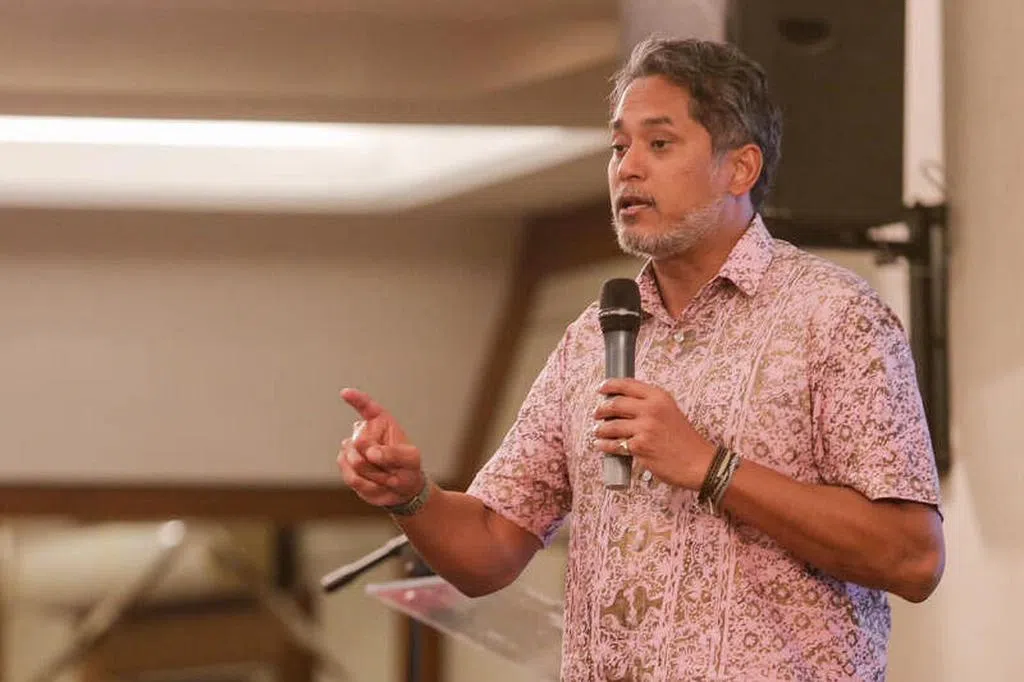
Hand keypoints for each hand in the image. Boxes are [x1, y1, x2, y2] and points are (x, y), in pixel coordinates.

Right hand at [337, 388, 425, 507]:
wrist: (402, 489)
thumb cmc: (409, 468)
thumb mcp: (410, 460)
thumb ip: (393, 453)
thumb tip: (371, 452)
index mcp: (382, 423)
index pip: (368, 408)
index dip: (356, 399)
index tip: (345, 393)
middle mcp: (364, 433)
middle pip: (359, 443)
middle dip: (375, 461)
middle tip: (392, 468)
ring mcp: (353, 450)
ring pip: (354, 462)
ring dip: (374, 475)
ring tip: (386, 476)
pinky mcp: (346, 466)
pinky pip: (351, 477)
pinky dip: (367, 485)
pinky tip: (376, 483)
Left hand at [592, 378, 715, 489]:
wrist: (699, 462)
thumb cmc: (685, 440)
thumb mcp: (670, 412)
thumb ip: (650, 406)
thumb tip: (623, 406)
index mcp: (659, 397)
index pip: (628, 385)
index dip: (610, 385)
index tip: (601, 388)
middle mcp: (651, 409)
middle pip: (615, 404)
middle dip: (601, 409)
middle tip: (597, 414)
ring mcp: (645, 428)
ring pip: (611, 426)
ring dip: (600, 429)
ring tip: (598, 431)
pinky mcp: (640, 447)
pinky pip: (615, 444)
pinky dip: (605, 445)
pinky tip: (601, 445)